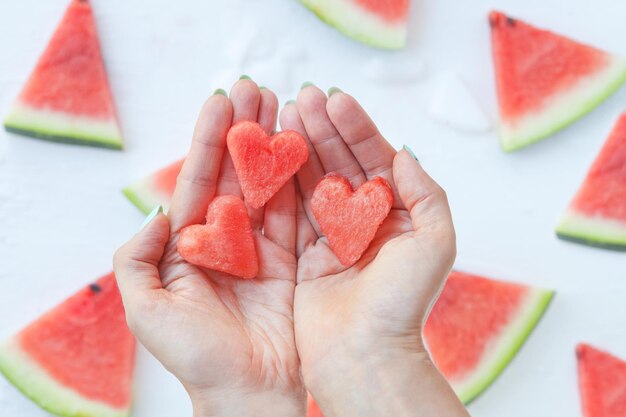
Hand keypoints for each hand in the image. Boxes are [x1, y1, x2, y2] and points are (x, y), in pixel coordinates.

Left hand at [114, 81, 304, 416]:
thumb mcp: (146, 310)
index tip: (223, 101)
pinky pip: (297, 212)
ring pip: (269, 185)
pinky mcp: (293, 259)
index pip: (200, 180)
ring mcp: (262, 248)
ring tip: (284, 106)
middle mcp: (227, 240)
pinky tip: (304, 147)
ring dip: (275, 145)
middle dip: (245, 131)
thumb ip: (137, 257)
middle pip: (236, 174)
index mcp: (190, 245)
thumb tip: (158, 211)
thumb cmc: (195, 358)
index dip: (210, 140)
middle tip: (257, 90)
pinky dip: (302, 180)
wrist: (249, 393)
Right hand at [279, 86, 467, 416]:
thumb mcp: (435, 242)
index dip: (357, 128)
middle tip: (304, 96)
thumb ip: (426, 193)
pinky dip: (282, 181)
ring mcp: (333, 237)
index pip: (376, 159)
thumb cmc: (403, 303)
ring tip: (285, 113)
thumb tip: (405, 152)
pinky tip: (273, 153)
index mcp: (397, 215)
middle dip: (324, 129)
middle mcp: (364, 222)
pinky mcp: (305, 254)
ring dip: (302, 147)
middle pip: (341, 164)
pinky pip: (292, 210)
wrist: (364, 354)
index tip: (336, 99)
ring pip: (314, 181)